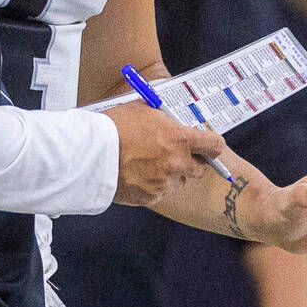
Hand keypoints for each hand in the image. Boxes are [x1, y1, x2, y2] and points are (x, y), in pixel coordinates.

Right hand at [105, 100, 227, 207]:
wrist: (91, 153)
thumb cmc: (114, 127)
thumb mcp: (143, 110)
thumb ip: (164, 118)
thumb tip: (172, 119)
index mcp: (180, 138)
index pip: (215, 145)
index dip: (212, 146)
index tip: (207, 146)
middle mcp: (177, 163)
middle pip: (200, 168)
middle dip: (190, 162)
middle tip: (173, 155)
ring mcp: (165, 182)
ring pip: (176, 181)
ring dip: (167, 175)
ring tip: (145, 165)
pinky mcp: (150, 197)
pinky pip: (158, 193)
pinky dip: (149, 186)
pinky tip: (134, 175)